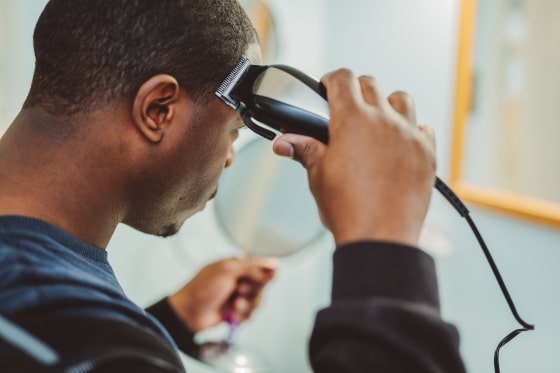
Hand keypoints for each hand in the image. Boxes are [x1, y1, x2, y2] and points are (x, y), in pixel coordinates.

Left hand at [167, 257, 276, 332]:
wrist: (188, 313)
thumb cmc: (202, 288)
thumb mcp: (227, 270)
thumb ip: (252, 267)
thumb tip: (273, 263)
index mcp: (236, 265)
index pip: (260, 265)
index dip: (265, 273)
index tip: (268, 277)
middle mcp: (239, 279)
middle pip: (262, 285)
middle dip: (252, 291)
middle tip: (239, 290)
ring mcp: (238, 296)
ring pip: (257, 301)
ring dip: (247, 305)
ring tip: (234, 305)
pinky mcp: (236, 311)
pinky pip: (250, 314)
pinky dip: (242, 315)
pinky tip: (231, 314)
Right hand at [273, 69, 435, 246]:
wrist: (380, 237)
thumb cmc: (347, 208)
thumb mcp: (318, 175)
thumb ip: (304, 149)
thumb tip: (284, 142)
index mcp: (352, 120)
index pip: (343, 78)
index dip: (331, 79)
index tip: (327, 88)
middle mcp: (384, 121)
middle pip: (371, 84)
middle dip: (356, 90)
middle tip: (347, 108)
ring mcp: (409, 135)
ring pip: (401, 99)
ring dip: (386, 104)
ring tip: (376, 121)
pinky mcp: (426, 153)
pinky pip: (422, 127)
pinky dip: (410, 129)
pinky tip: (399, 144)